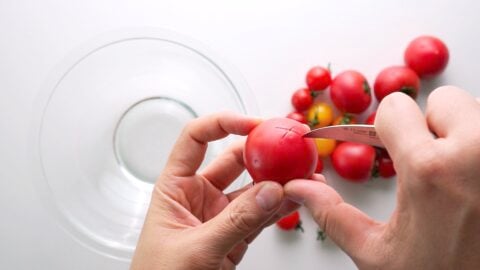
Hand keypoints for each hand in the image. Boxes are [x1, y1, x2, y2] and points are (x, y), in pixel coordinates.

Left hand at [130, 112, 298, 269]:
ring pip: (253, 187)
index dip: (223, 123)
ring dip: (277, 179)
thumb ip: (235, 221)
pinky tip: (295, 197)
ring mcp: (220, 214)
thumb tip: (269, 191)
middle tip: (287, 147)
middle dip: (261, 150)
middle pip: (233, 159)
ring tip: (302, 173)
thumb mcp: (195, 248)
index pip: (196, 139)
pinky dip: (280, 206)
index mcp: (175, 187)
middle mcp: (199, 195)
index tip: (252, 125)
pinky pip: (262, 214)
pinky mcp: (237, 234)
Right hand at [285, 86, 479, 268]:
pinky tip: (474, 183)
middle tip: (428, 164)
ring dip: (460, 135)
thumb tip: (300, 189)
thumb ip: (332, 215)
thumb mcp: (378, 255)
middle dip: (429, 126)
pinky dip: (479, 147)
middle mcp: (477, 152)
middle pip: (443, 100)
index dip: (384, 127)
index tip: (388, 144)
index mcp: (429, 171)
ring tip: (455, 178)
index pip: (396, 107)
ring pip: (475, 112)